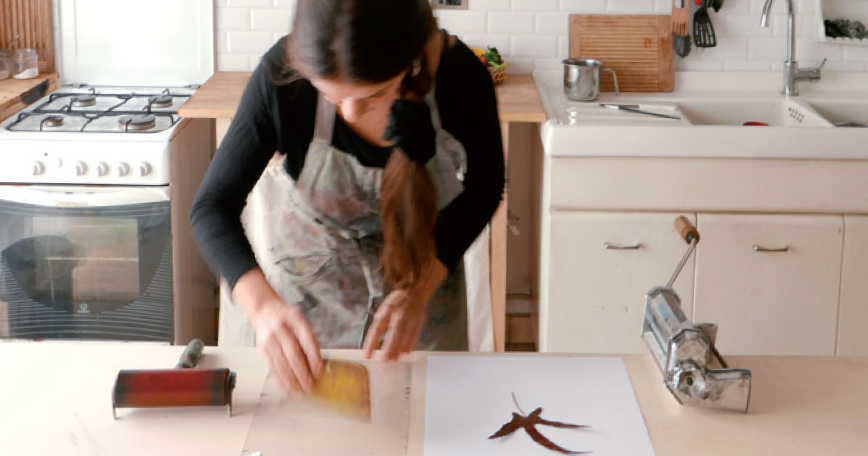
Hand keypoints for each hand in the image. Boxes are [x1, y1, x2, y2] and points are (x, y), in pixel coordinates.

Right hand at [232, 268, 322, 393]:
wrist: (264, 309)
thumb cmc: (287, 318)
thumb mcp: (301, 321)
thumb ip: (309, 339)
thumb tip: (319, 364)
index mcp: (296, 319)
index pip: (307, 340)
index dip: (314, 357)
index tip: (320, 371)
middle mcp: (281, 329)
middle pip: (293, 354)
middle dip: (303, 372)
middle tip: (311, 386)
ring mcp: (270, 339)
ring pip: (281, 363)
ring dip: (291, 380)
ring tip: (300, 392)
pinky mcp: (262, 348)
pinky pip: (272, 366)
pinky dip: (279, 379)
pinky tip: (286, 388)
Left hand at [361, 288, 428, 360]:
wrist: (415, 291)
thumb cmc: (396, 302)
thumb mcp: (384, 310)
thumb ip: (380, 324)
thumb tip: (374, 342)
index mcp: (387, 311)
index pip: (378, 328)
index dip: (372, 342)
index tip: (367, 355)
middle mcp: (399, 315)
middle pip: (394, 333)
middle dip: (389, 348)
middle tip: (385, 360)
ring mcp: (411, 319)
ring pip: (405, 336)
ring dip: (399, 349)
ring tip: (394, 360)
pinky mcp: (419, 322)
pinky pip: (415, 335)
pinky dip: (411, 345)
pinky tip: (407, 353)